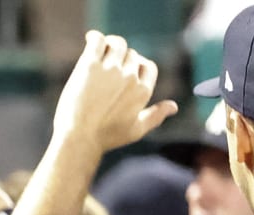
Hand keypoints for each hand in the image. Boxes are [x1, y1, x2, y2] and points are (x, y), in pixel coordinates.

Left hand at [52, 31, 177, 152]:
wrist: (79, 137)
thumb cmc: (105, 137)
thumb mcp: (136, 130)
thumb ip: (156, 116)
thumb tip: (174, 106)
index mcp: (143, 91)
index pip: (147, 66)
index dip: (138, 64)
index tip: (125, 68)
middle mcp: (130, 77)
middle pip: (131, 55)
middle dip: (121, 57)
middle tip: (108, 61)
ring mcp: (111, 70)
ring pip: (117, 44)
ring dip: (110, 44)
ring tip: (101, 48)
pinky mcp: (90, 66)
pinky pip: (98, 41)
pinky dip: (95, 37)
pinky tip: (90, 39)